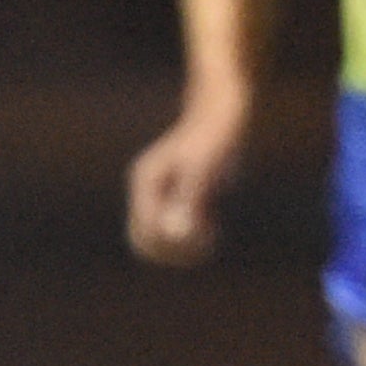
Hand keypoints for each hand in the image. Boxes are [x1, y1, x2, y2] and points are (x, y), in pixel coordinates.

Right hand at [125, 100, 244, 266]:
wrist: (221, 115)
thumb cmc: (215, 137)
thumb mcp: (205, 169)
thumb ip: (190, 200)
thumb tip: (179, 233)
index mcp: (146, 181)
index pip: (145, 229)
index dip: (172, 242)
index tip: (203, 234)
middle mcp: (147, 192)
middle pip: (144, 241)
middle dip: (174, 249)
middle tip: (206, 239)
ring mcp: (159, 198)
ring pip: (158, 243)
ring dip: (183, 249)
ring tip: (210, 232)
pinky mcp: (176, 203)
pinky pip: (174, 237)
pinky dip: (192, 242)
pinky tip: (212, 228)